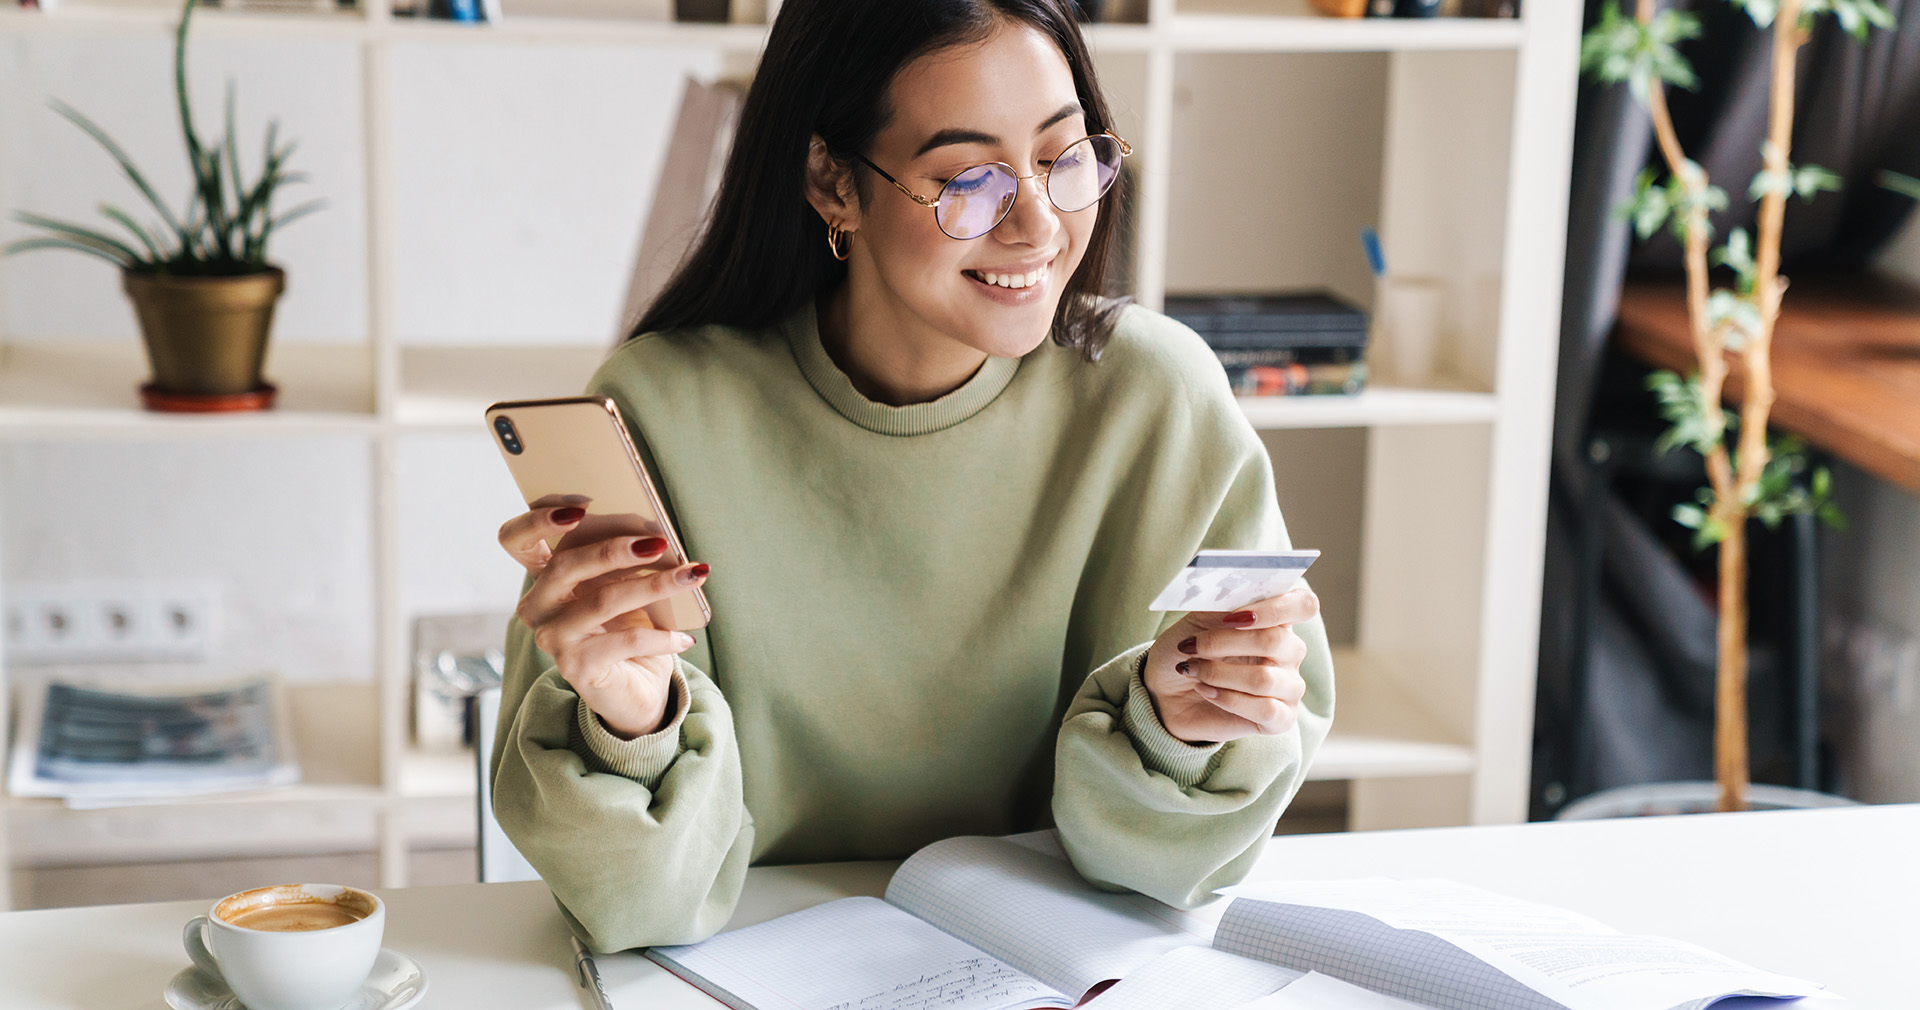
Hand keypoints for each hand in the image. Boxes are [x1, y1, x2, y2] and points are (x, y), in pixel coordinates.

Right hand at [499, 498, 705, 738]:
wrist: (637, 691)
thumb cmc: (628, 629)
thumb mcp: (622, 587)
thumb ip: (622, 560)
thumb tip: (656, 533)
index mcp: (544, 579)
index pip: (515, 540)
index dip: (537, 519)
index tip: (580, 506)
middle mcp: (538, 607)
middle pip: (565, 565)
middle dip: (615, 549)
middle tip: (659, 542)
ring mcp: (553, 639)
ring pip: (603, 600)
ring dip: (654, 585)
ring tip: (691, 576)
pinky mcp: (576, 667)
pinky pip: (625, 641)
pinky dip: (661, 636)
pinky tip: (685, 637)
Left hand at [1142, 586, 1316, 744]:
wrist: (1166, 693)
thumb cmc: (1187, 650)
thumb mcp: (1196, 620)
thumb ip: (1221, 605)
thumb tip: (1236, 592)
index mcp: (1277, 620)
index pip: (1303, 605)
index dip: (1275, 607)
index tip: (1235, 615)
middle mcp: (1290, 652)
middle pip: (1275, 640)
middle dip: (1225, 642)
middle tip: (1192, 646)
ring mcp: (1289, 687)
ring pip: (1264, 679)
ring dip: (1218, 674)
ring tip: (1192, 670)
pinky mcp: (1281, 719)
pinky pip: (1265, 710)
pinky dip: (1227, 699)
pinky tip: (1206, 692)